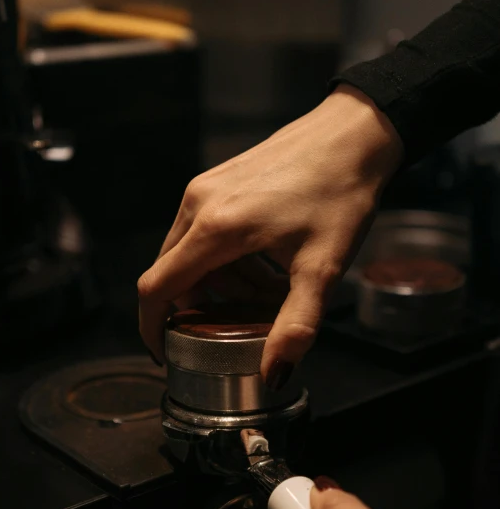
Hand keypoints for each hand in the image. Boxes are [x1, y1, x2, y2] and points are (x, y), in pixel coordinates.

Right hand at [138, 85, 402, 385]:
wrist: (355, 134)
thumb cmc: (341, 194)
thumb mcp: (322, 268)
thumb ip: (295, 325)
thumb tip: (273, 374)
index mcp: (215, 228)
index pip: (157, 288)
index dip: (153, 327)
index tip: (166, 351)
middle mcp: (199, 204)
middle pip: (173, 274)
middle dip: (202, 307)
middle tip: (245, 322)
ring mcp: (206, 187)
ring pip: (190, 253)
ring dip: (221, 283)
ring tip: (270, 291)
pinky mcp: (218, 180)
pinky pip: (203, 230)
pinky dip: (226, 258)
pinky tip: (266, 262)